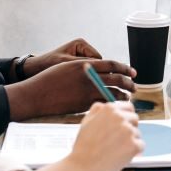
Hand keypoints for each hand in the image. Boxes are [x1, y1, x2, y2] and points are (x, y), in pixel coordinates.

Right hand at [8, 59, 136, 119]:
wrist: (36, 95)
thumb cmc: (50, 80)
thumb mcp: (68, 66)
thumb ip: (87, 68)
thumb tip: (103, 72)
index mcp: (85, 64)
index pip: (112, 65)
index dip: (125, 68)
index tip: (133, 72)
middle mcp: (88, 78)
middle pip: (116, 79)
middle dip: (128, 83)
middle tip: (134, 87)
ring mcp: (86, 92)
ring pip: (112, 94)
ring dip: (122, 95)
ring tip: (127, 97)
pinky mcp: (82, 105)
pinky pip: (102, 104)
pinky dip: (110, 104)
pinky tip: (114, 105)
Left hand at [23, 38, 102, 77]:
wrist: (35, 68)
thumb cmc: (48, 64)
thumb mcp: (66, 63)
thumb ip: (83, 64)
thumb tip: (99, 68)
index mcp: (81, 43)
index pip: (98, 59)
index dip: (94, 70)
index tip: (85, 78)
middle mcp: (83, 48)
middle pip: (97, 64)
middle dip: (90, 72)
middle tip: (79, 80)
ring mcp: (81, 55)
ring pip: (93, 70)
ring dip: (86, 75)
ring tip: (73, 79)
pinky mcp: (77, 63)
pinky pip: (86, 72)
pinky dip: (82, 77)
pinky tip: (73, 80)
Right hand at [67, 102, 143, 170]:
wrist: (82, 167)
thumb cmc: (83, 146)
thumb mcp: (86, 121)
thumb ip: (98, 110)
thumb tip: (106, 104)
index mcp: (110, 109)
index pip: (129, 107)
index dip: (126, 117)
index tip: (123, 125)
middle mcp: (121, 118)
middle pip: (135, 119)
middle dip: (129, 128)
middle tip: (117, 140)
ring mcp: (128, 131)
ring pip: (137, 134)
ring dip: (130, 141)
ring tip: (114, 150)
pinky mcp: (134, 145)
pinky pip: (140, 146)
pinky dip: (133, 152)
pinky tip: (120, 156)